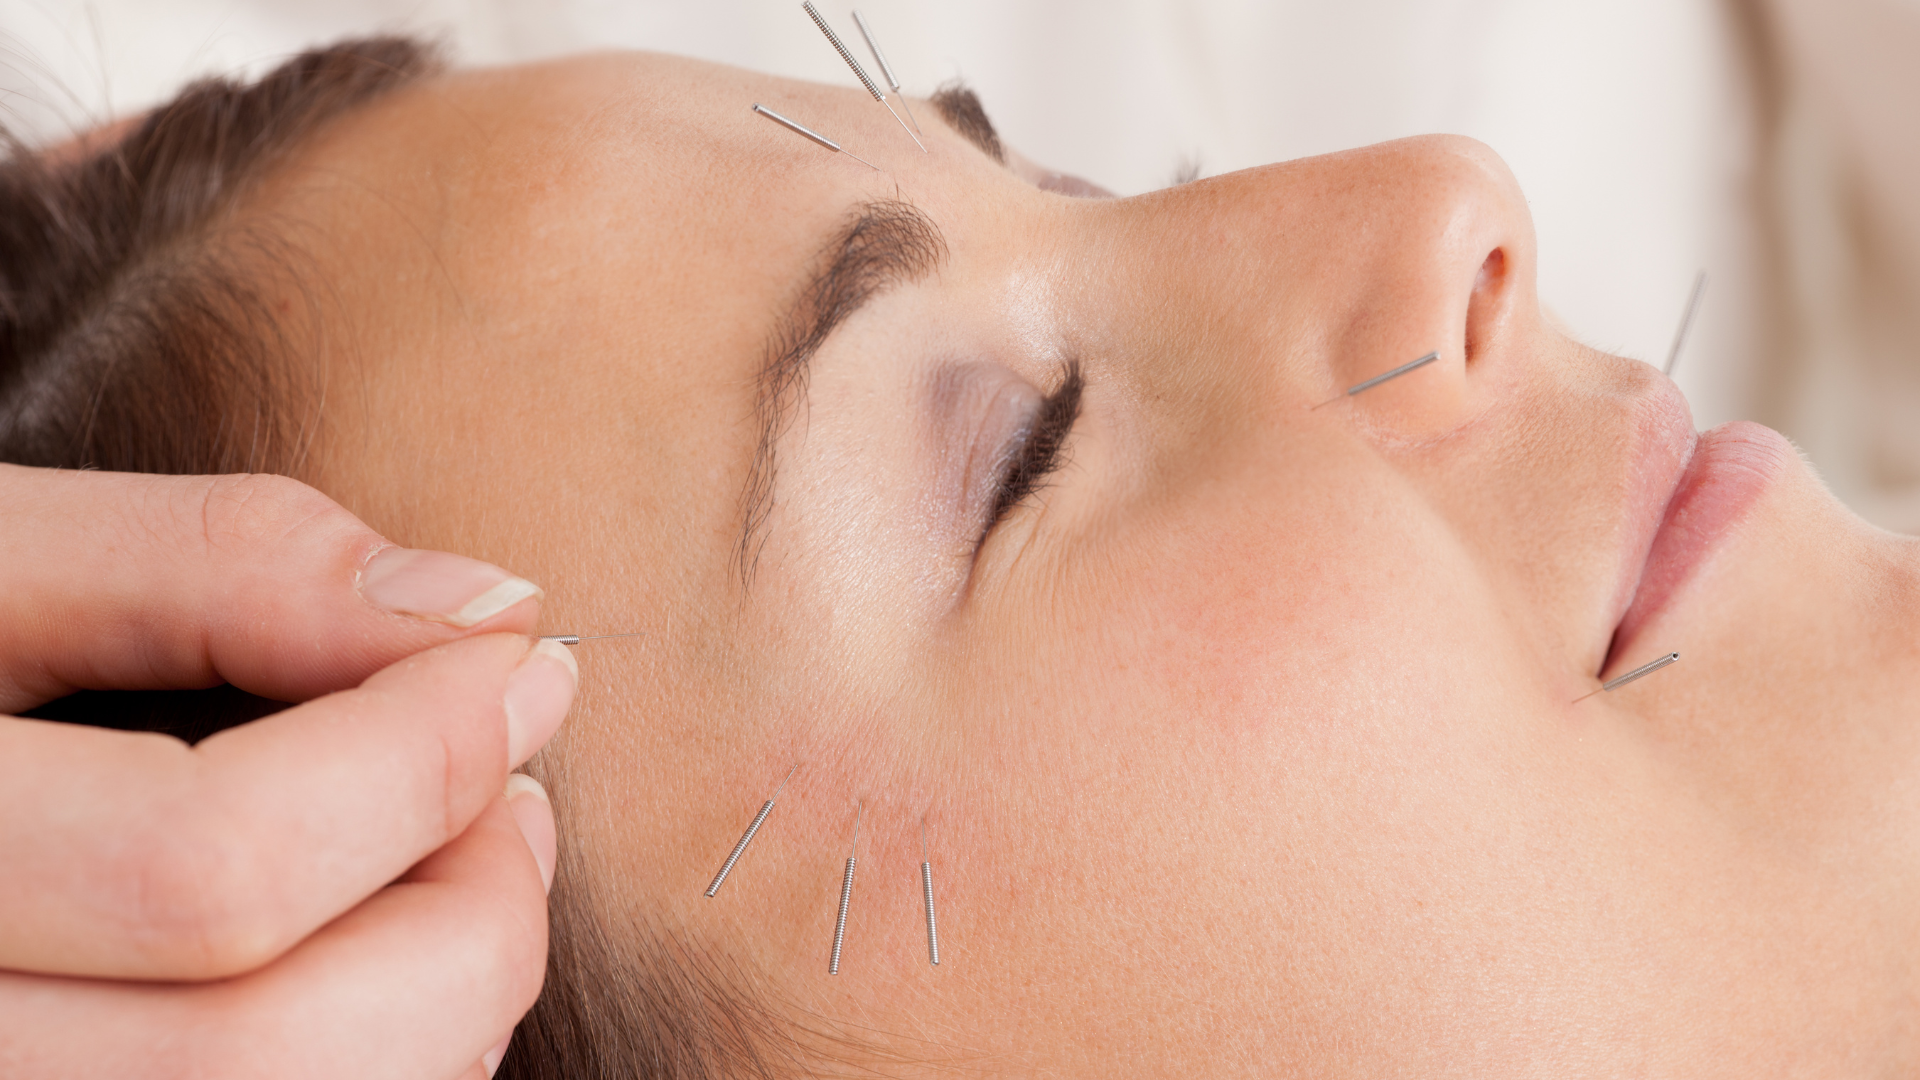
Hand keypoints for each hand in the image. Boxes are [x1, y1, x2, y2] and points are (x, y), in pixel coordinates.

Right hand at [0, 465, 574, 1078]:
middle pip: (277, 1057)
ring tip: (459, 868)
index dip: (423, 758)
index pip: (214, 868)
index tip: (520, 665)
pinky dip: (386, 1071)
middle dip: (473, 914)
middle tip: (512, 791)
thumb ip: (216, 564)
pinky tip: (375, 972)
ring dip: (451, 1008)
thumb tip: (487, 615)